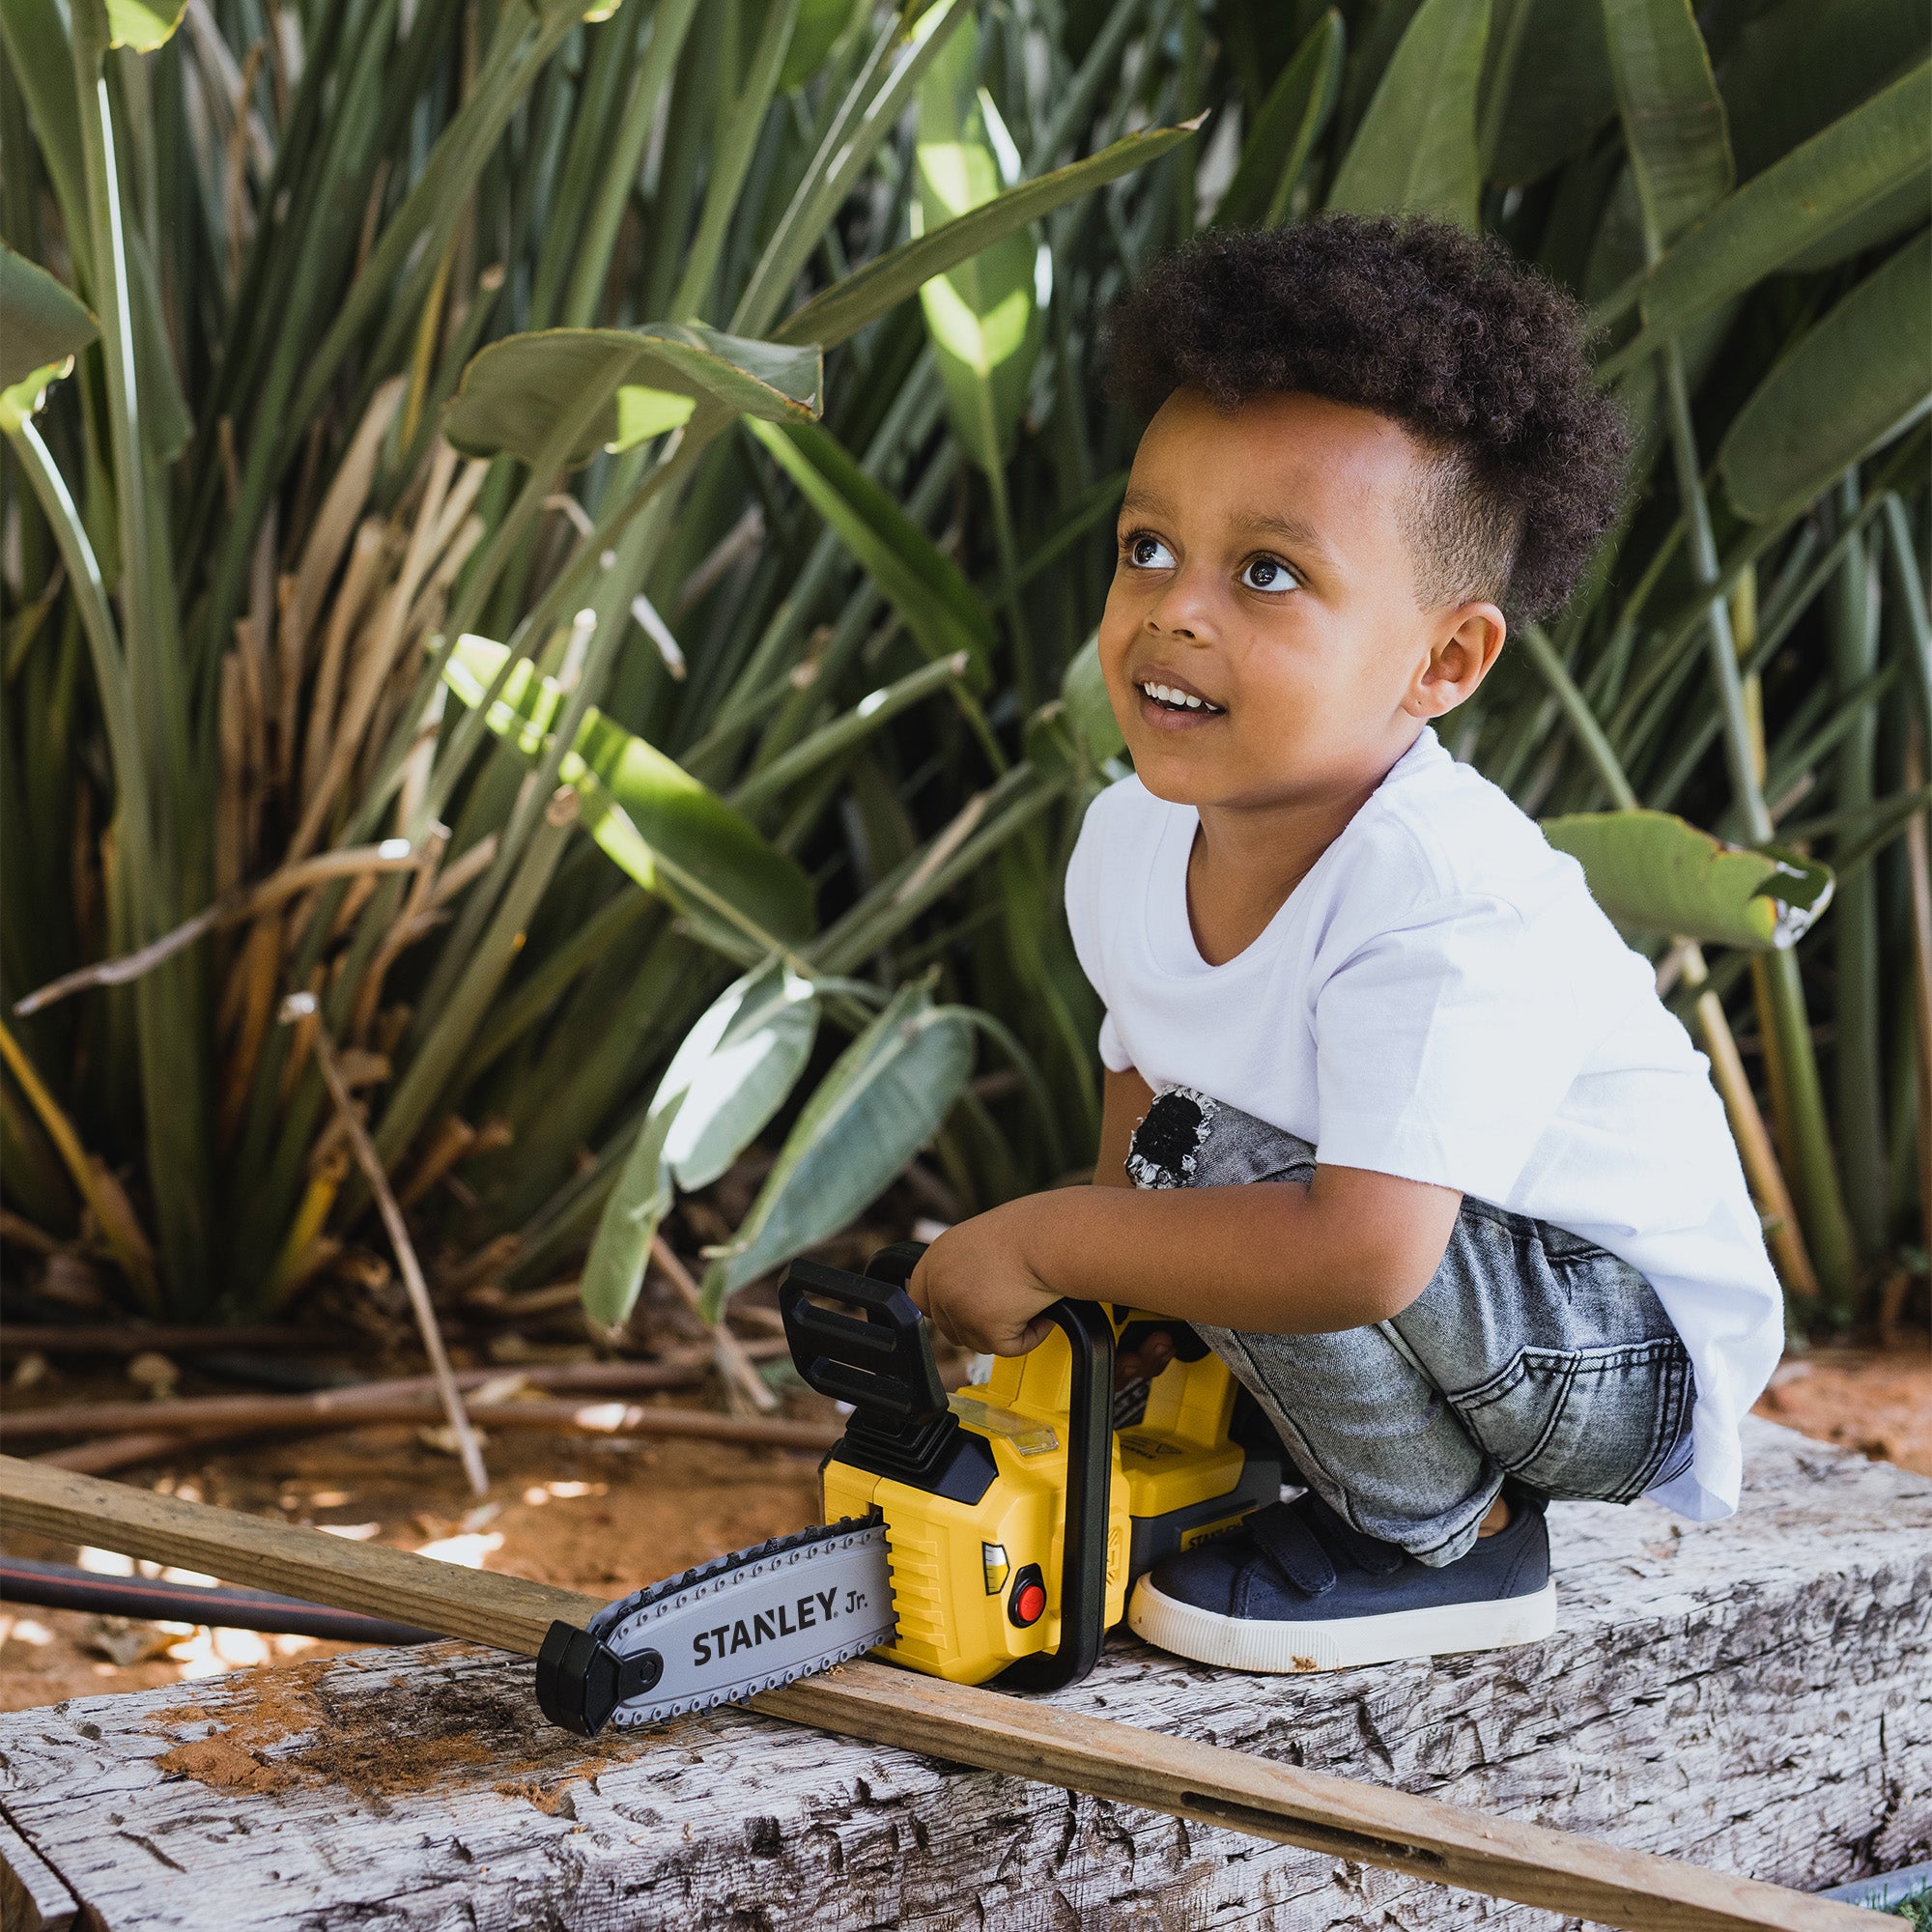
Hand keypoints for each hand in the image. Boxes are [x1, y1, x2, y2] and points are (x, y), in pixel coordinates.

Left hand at [906, 1198, 1061, 1355]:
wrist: (1052, 1236)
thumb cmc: (1031, 1232)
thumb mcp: (981, 1242)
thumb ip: (962, 1269)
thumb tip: (967, 1296)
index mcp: (936, 1259)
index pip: (920, 1299)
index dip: (945, 1308)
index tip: (967, 1307)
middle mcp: (941, 1284)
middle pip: (950, 1328)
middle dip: (980, 1324)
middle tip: (1010, 1304)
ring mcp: (961, 1309)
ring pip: (979, 1342)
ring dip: (1006, 1330)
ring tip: (1029, 1300)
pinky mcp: (987, 1330)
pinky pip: (1010, 1349)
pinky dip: (1031, 1336)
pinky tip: (1042, 1312)